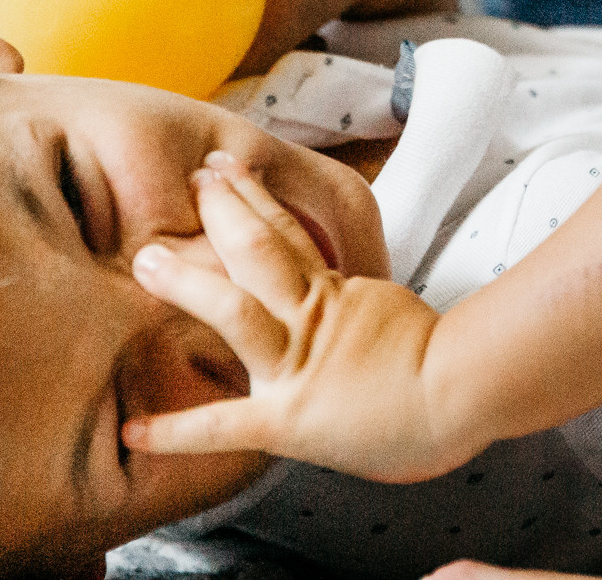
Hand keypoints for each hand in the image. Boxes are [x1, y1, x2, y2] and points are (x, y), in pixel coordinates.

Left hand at [124, 154, 475, 483]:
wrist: (466, 392)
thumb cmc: (453, 369)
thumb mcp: (399, 322)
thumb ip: (362, 317)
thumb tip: (351, 319)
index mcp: (337, 296)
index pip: (289, 234)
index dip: (254, 198)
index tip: (225, 170)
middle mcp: (310, 321)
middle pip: (259, 249)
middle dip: (220, 212)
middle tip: (189, 183)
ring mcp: (296, 364)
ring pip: (236, 308)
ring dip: (188, 282)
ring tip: (146, 260)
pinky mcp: (288, 416)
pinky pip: (225, 424)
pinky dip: (178, 430)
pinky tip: (135, 431)